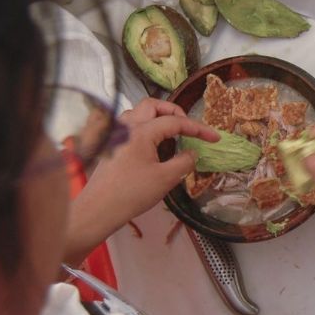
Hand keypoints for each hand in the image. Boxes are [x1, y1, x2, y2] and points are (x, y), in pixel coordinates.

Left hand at [66, 98, 217, 262]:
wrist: (99, 209)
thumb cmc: (132, 193)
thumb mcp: (166, 178)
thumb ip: (184, 162)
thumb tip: (192, 154)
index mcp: (142, 131)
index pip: (175, 122)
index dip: (199, 128)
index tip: (215, 138)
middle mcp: (127, 126)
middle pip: (153, 105)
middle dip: (175, 112)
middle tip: (189, 128)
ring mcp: (116, 134)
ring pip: (139, 113)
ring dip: (158, 117)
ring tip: (173, 133)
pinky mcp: (111, 145)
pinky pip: (131, 125)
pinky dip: (147, 127)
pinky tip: (155, 144)